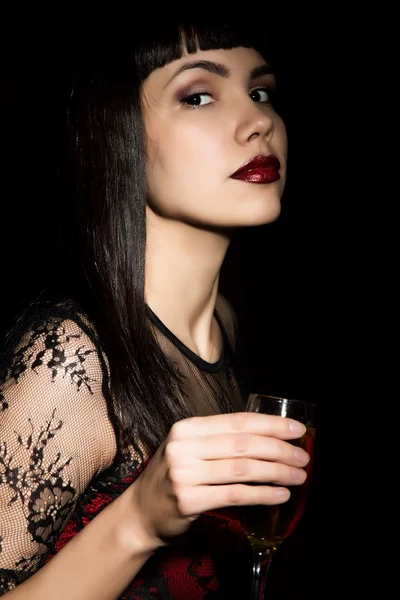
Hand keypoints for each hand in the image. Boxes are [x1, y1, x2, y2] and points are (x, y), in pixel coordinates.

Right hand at [130, 412, 309, 545]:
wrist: (140, 513)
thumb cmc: (172, 477)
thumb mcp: (188, 449)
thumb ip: (218, 439)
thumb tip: (268, 436)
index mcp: (187, 428)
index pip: (237, 421)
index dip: (271, 424)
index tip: (297, 430)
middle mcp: (184, 447)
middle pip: (243, 444)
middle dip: (279, 449)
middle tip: (303, 457)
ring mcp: (184, 474)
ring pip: (242, 469)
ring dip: (276, 472)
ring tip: (298, 476)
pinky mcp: (189, 500)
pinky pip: (234, 495)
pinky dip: (261, 495)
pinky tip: (280, 495)